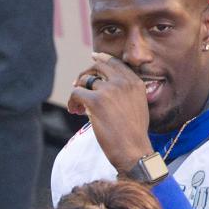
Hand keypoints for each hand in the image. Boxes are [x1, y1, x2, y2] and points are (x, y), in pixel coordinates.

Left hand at [67, 52, 153, 173]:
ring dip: (78, 93)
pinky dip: (72, 101)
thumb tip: (101, 86)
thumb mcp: (137, 106)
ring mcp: (109, 90)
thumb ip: (125, 92)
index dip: (102, 59)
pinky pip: (76, 93)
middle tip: (76, 84)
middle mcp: (123, 82)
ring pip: (84, 81)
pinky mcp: (95, 101)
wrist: (134, 151)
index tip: (93, 58)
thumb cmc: (133, 135)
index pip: (115, 63)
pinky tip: (74, 110)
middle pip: (97, 66)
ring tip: (78, 108)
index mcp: (135, 82)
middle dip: (85, 74)